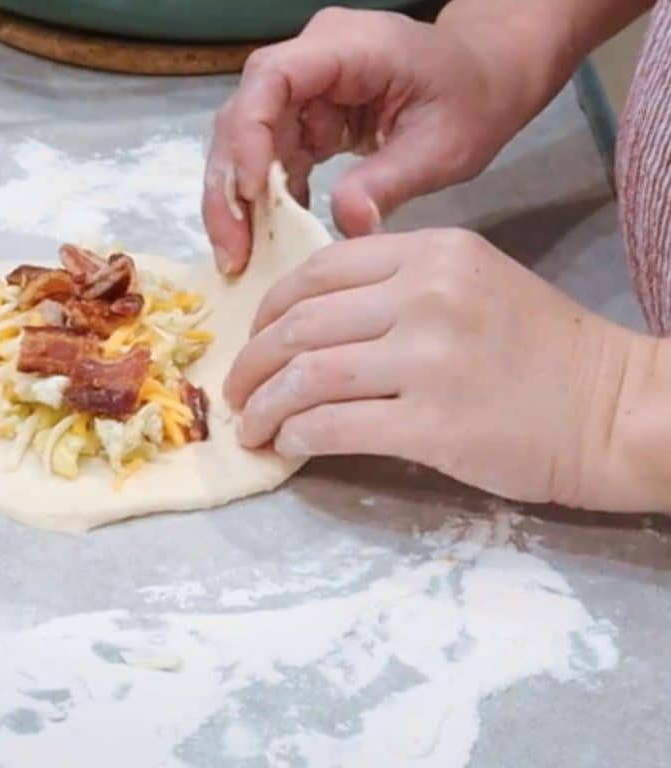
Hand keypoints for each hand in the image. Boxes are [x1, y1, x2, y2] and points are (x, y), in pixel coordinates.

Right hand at [203, 8, 528, 272]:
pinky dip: (264, 202)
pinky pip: (268, 158)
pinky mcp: (305, 118)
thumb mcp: (442, 147)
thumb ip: (389, 182)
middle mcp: (312, 60)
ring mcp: (305, 89)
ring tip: (240, 256)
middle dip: (229, 186)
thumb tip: (345, 225)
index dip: (248, 136)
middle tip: (232, 250)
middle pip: (242, 114)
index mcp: (348, 47)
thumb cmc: (472, 100)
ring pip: (244, 141)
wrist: (486, 81)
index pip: (271, 78)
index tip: (249, 194)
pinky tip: (267, 239)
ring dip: (238, 202)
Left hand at [224, 228, 658, 510]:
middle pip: (301, 324)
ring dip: (264, 407)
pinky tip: (289, 447)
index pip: (320, 270)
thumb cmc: (541, 350)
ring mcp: (430, 359)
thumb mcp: (473, 285)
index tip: (252, 339)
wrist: (614, 408)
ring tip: (250, 427)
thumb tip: (308, 323)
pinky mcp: (434, 423)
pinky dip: (299, 437)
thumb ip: (396, 288)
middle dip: (252, 362)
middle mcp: (427, 295)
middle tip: (235, 390)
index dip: (269, 309)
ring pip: (308, 376)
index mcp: (433, 253)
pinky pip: (336, 425)